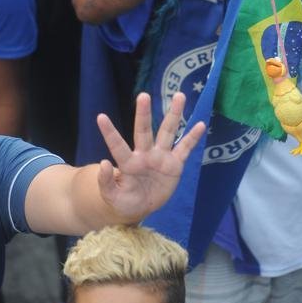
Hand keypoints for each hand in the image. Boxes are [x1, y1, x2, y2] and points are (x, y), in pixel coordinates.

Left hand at [95, 92, 205, 221]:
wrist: (143, 207)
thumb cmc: (125, 200)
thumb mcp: (113, 198)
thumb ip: (106, 184)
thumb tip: (104, 163)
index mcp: (129, 164)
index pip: (118, 146)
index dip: (110, 133)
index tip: (100, 117)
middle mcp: (145, 154)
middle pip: (144, 131)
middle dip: (144, 114)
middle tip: (143, 95)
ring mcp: (161, 157)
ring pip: (168, 132)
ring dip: (174, 114)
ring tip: (179, 95)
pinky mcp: (175, 164)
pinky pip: (185, 148)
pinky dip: (193, 137)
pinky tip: (201, 124)